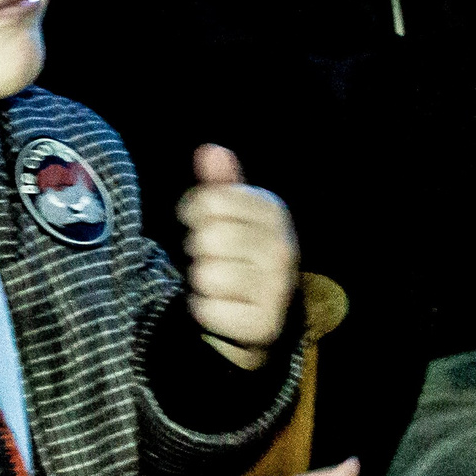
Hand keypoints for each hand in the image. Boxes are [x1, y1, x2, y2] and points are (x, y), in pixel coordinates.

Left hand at [178, 145, 296, 370]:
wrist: (261, 318)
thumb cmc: (238, 255)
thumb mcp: (232, 216)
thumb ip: (220, 185)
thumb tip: (209, 150)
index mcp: (274, 212)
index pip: (209, 200)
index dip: (193, 212)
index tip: (203, 224)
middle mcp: (282, 247)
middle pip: (207, 237)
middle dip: (198, 250)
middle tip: (214, 260)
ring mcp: (277, 288)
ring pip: (206, 275)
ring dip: (201, 283)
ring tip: (219, 285)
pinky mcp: (263, 325)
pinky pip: (207, 309)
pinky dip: (205, 310)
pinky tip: (222, 309)